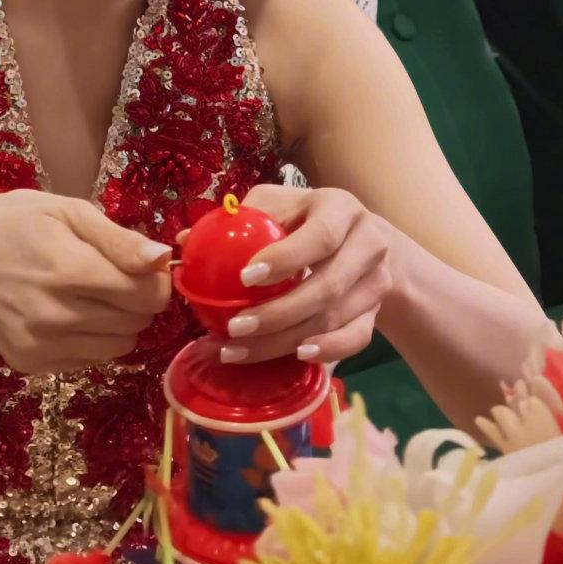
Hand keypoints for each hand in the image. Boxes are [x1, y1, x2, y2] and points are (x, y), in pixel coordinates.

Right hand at [0, 190, 172, 373]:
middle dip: (135, 300)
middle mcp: (57, 317)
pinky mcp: (29, 363)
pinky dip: (90, 340)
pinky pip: (88, 361)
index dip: (155, 280)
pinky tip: (66, 313)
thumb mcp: (68, 212)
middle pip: (137, 324)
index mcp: (70, 272)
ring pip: (117, 348)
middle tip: (109, 275)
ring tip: (88, 295)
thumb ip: (119, 239)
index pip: (148, 297)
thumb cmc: (16, 222)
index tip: (142, 266)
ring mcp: (41, 346)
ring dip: (117, 324)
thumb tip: (163, 259)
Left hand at [178, 184, 391, 365]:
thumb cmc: (307, 219)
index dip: (285, 259)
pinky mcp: (376, 312)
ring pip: (335, 318)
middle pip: (328, 286)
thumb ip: (240, 220)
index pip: (319, 236)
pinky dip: (328, 350)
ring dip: (287, 339)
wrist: (367, 241)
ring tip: (242, 350)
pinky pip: (356, 339)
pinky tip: (296, 357)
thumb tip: (186, 242)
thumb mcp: (279, 206)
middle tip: (235, 327)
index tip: (245, 278)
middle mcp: (367, 242)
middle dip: (279, 312)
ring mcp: (376, 280)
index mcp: (339, 208)